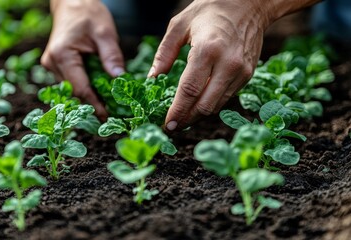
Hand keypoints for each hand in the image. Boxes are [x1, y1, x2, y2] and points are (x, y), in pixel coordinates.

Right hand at [42, 0, 124, 119]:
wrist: (72, 2)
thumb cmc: (88, 14)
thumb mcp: (105, 33)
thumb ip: (111, 56)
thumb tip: (119, 79)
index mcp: (62, 55)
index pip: (80, 88)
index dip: (95, 104)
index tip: (108, 117)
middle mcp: (52, 63)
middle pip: (75, 92)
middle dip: (93, 103)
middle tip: (113, 115)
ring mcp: (52, 66)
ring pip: (72, 89)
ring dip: (89, 97)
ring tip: (109, 106)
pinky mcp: (56, 66)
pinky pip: (71, 82)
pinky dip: (85, 88)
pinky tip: (99, 93)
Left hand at [149, 0, 318, 130]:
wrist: (249, 3)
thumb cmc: (210, 10)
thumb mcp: (179, 25)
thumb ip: (164, 53)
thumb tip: (152, 78)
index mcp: (207, 50)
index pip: (189, 91)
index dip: (177, 112)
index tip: (166, 125)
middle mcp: (228, 64)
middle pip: (205, 105)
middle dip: (186, 120)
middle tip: (172, 126)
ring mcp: (241, 71)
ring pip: (216, 105)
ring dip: (198, 115)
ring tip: (182, 118)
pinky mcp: (248, 75)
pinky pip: (226, 97)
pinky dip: (210, 104)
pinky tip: (198, 105)